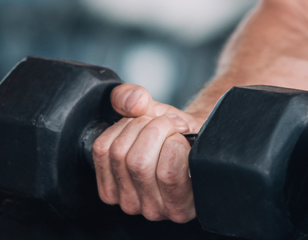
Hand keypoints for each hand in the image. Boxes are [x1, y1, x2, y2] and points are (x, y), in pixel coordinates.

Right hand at [92, 83, 206, 221]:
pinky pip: (168, 174)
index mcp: (111, 183)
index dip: (129, 123)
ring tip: (177, 134)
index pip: (103, 148)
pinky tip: (184, 146)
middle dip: (151, 126)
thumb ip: (129, 97)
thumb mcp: (147, 109)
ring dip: (166, 134)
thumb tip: (133, 101)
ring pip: (141, 162)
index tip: (149, 120)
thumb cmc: (173, 131)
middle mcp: (128, 202)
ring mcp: (151, 209)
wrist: (203, 141)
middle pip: (124, 155)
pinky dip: (177, 147)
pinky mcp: (176, 209)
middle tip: (169, 125)